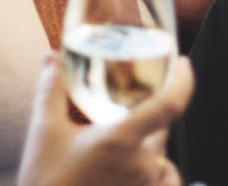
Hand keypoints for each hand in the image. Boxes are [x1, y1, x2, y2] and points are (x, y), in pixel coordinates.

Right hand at [19, 53, 189, 185]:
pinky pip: (165, 181)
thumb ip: (52, 90)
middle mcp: (140, 164)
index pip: (170, 104)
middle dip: (147, 115)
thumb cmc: (45, 181)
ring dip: (148, 145)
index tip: (181, 64)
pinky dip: (159, 172)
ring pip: (160, 154)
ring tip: (121, 144)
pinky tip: (139, 169)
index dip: (183, 80)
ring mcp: (144, 185)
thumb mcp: (44, 132)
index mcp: (121, 139)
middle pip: (161, 128)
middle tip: (126, 107)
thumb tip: (50, 56)